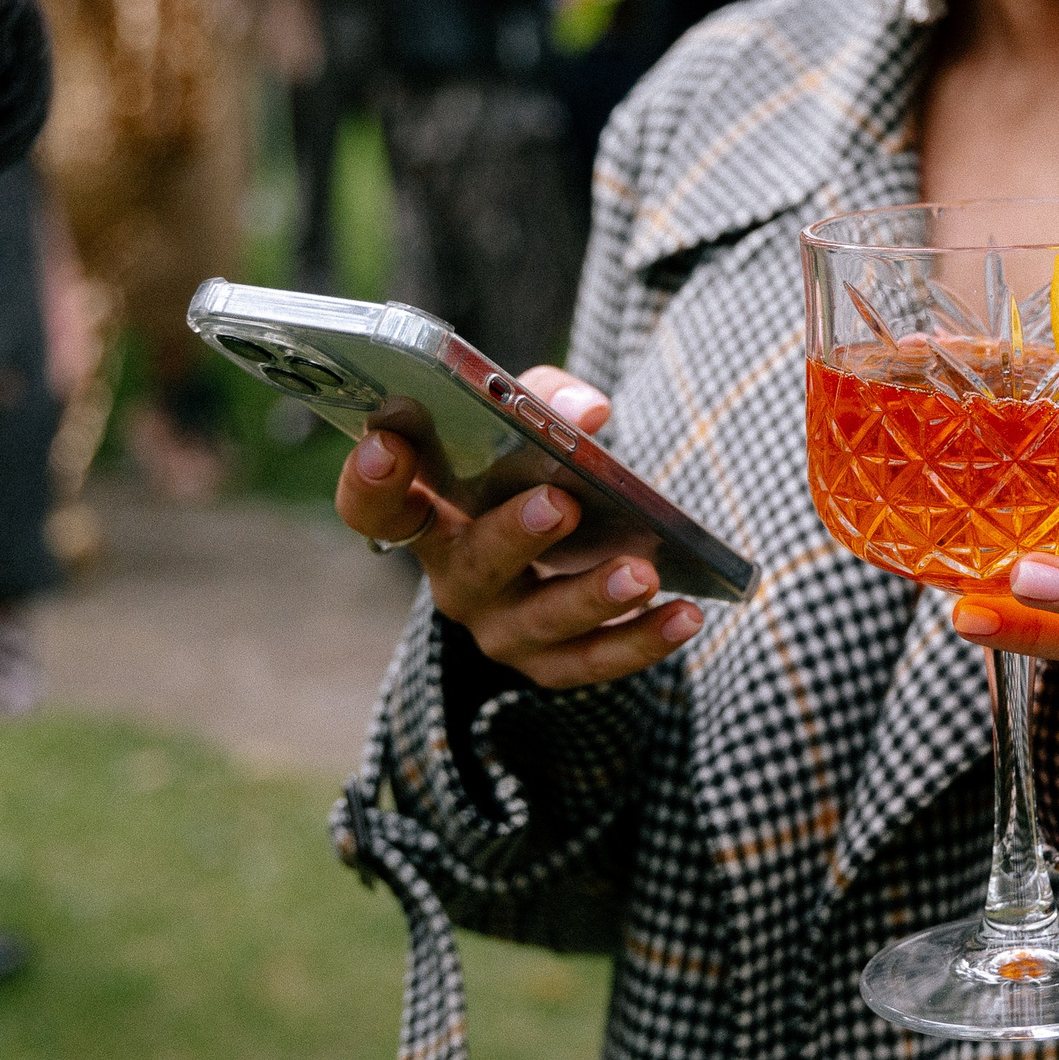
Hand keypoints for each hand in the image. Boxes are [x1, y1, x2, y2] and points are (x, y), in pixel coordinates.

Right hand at [335, 366, 703, 687]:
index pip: (376, 506)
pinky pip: (594, 661)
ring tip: (644, 572)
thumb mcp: (530, 420)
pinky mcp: (551, 661)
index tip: (388, 443)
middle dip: (514, 534)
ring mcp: (501, 627)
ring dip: (591, 596)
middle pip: (473, 565)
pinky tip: (686, 615)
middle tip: (559, 503)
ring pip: (539, 623)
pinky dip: (642, 641)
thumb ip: (546, 398)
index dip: (372, 480)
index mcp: (432, 517)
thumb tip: (586, 412)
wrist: (569, 535)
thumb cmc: (532, 465)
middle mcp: (457, 578)